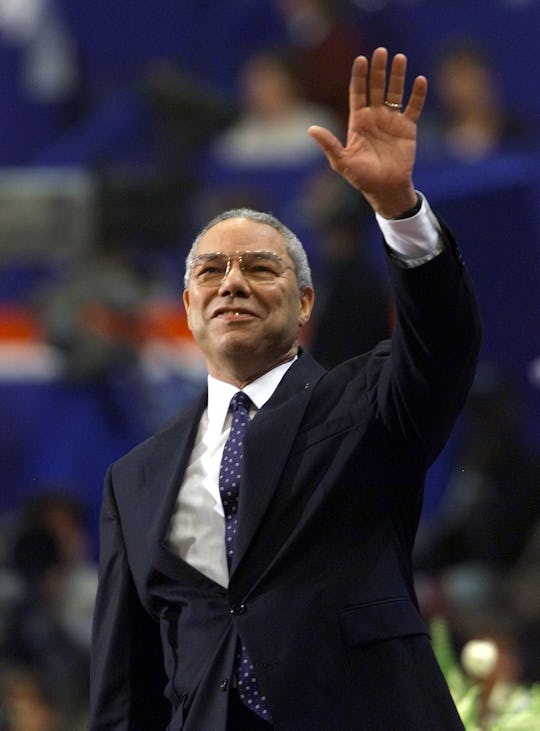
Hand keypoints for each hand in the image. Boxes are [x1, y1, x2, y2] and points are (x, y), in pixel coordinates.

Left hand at [308, 47, 426, 218]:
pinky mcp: (408, 128)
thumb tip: (311, 129)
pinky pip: (413, 107)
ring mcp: (392, 121)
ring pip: (395, 93)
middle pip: (376, 88)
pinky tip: (419, 80)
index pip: (358, 93)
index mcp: (358, 122)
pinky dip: (417, 95)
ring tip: (400, 58)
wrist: (385, 189)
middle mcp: (375, 117)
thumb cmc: (361, 178)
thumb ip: (329, 144)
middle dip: (378, 70)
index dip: (359, 77)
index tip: (361, 59)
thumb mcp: (342, 162)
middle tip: (381, 51)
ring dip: (398, 76)